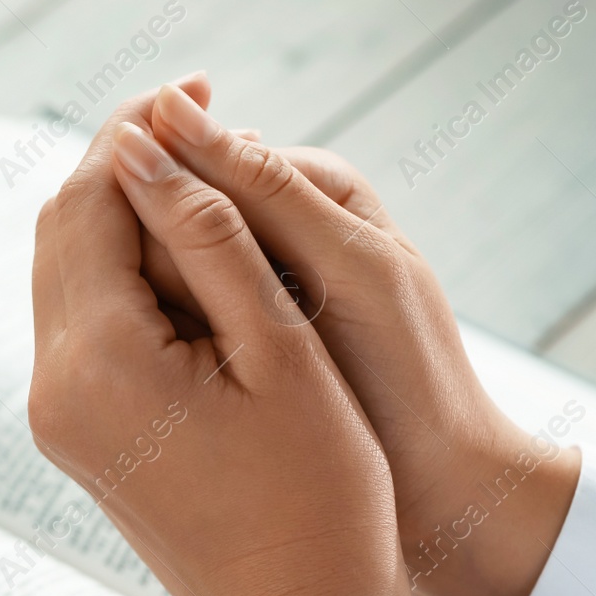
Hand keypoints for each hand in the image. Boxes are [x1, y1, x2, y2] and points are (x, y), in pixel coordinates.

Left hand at [29, 90, 411, 595]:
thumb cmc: (318, 496)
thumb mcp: (282, 349)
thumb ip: (210, 237)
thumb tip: (151, 148)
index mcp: (97, 362)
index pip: (91, 203)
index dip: (139, 137)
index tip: (197, 94)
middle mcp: (54, 389)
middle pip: (63, 233)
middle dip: (123, 169)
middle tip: (200, 120)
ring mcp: (60, 419)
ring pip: (68, 277)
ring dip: (124, 221)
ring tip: (205, 184)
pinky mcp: (80, 438)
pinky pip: (84, 328)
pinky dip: (126, 279)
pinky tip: (191, 262)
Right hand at [142, 82, 580, 595]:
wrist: (442, 491)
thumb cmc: (408, 379)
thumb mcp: (345, 269)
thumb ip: (265, 192)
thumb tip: (168, 104)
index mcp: (311, 187)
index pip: (199, 168)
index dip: (165, 213)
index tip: (169, 289)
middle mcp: (277, 229)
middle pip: (175, 218)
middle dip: (155, 269)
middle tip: (172, 344)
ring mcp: (252, 291)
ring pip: (164, 278)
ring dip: (153, 316)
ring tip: (163, 374)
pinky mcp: (238, 348)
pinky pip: (175, 331)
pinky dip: (166, 353)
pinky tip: (158, 392)